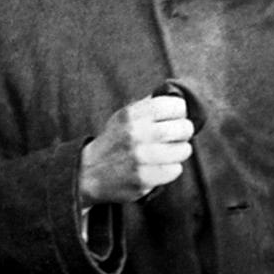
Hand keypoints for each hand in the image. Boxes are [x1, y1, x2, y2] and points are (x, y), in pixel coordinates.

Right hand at [79, 94, 194, 204]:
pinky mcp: (144, 178)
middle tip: (177, 135)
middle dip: (184, 131)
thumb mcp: (125, 116)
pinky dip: (171, 168)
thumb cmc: (115, 140)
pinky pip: (175, 170)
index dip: (180, 111)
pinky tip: (160, 166)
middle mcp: (136, 134)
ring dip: (180, 151)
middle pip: (184, 128)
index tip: (176, 116)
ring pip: (183, 150)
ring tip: (169, 151)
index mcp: (132, 115)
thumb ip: (149, 105)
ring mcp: (140, 158)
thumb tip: (177, 95)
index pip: (174, 105)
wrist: (89, 172)